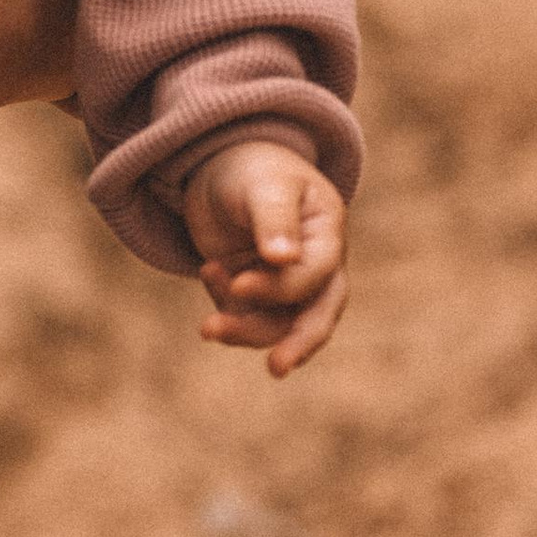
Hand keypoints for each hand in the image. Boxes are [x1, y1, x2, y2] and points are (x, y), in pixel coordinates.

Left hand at [182, 140, 347, 376]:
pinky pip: (244, 314)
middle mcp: (314, 266)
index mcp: (328, 236)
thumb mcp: (264, 186)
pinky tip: (208, 269)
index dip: (280, 287)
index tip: (239, 286)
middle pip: (316, 315)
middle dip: (297, 344)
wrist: (221, 167)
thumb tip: (285, 259)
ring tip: (208, 329)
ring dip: (245, 331)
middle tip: (277, 369)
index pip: (316, 277)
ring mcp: (283, 283)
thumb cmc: (252, 169)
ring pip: (276, 324)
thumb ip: (274, 220)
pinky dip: (224, 303)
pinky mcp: (253, 292)